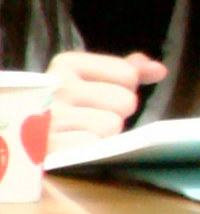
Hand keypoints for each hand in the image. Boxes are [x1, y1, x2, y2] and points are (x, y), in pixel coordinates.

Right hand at [45, 51, 167, 151]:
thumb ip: (126, 70)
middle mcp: (57, 85)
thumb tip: (160, 70)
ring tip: (83, 131)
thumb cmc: (68, 104)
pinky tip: (77, 146)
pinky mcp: (50, 146)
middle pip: (125, 101)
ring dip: (105, 134)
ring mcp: (52, 116)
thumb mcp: (91, 79)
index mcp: (67, 63)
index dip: (123, 88)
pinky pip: (95, 147)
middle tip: (92, 117)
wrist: (25, 132)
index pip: (128, 74)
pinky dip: (92, 150)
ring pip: (112, 125)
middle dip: (116, 112)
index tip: (101, 95)